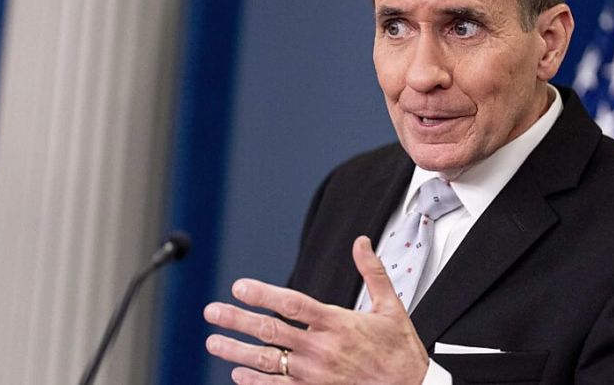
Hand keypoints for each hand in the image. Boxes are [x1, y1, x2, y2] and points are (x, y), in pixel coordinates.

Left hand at [204, 236, 428, 383]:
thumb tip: (361, 242)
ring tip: (213, 342)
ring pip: (267, 361)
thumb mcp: (391, 307)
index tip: (240, 287)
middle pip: (271, 331)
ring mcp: (315, 375)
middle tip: (213, 312)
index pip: (292, 303)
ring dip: (236, 351)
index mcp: (338, 323)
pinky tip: (238, 374)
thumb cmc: (400, 351)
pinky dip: (255, 382)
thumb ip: (372, 272)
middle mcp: (322, 349)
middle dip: (237, 320)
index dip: (263, 294)